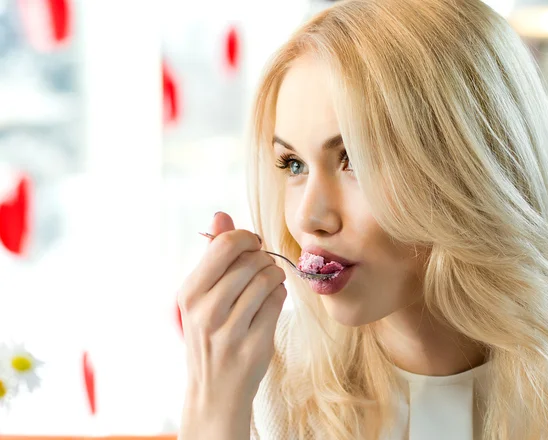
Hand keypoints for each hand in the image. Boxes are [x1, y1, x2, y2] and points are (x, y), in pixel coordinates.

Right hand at [178, 212, 286, 435]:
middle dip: (263, 259)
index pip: (226, 245)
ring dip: (274, 277)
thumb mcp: (202, 295)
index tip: (252, 247)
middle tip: (260, 270)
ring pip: (268, 278)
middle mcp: (205, 310)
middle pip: (251, 260)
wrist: (215, 390)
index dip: (248, 239)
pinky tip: (270, 302)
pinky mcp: (253, 344)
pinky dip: (279, 295)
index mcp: (189, 292)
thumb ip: (213, 253)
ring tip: (267, 286)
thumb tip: (220, 215)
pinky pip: (278, 301)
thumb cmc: (211, 334)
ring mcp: (229, 330)